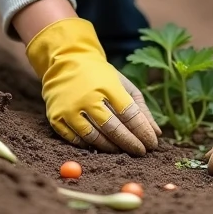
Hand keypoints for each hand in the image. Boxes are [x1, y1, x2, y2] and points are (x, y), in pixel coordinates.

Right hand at [25, 17, 160, 155]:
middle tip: (141, 152)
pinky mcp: (56, 117)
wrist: (66, 61)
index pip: (129, 114)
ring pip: (93, 137)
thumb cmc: (100, 75)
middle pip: (113, 128)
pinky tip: (100, 147)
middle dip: (130, 143)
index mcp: (108, 85)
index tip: (152, 143)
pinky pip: (74, 140)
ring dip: (111, 148)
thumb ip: (140, 108)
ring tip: (122, 150)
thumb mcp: (123, 84)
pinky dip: (89, 146)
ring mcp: (69, 108)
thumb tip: (156, 133)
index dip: (142, 131)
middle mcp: (87, 97)